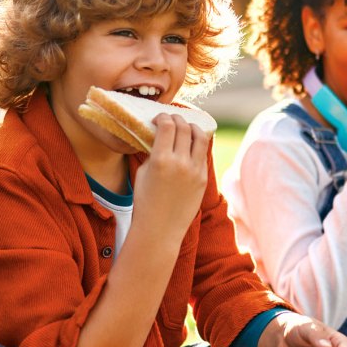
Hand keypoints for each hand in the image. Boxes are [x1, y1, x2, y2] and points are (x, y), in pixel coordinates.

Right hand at [131, 113, 210, 243]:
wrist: (159, 229)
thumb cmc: (145, 201)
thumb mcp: (143, 172)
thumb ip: (153, 152)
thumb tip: (160, 136)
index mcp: (161, 159)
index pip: (167, 125)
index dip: (162, 117)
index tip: (158, 118)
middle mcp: (180, 162)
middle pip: (184, 127)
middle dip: (176, 118)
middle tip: (171, 119)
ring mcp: (195, 170)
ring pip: (200, 137)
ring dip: (192, 127)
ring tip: (186, 127)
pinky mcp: (203, 178)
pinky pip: (203, 154)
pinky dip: (197, 144)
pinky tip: (191, 143)